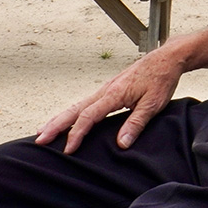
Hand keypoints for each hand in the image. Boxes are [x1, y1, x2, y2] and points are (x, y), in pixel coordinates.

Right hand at [34, 45, 183, 153]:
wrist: (167, 58)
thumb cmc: (162, 78)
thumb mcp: (153, 103)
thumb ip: (136, 123)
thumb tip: (121, 144)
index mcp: (114, 94)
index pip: (89, 116)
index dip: (77, 134)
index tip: (67, 150)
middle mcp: (106, 90)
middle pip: (75, 109)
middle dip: (56, 125)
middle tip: (39, 140)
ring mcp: (106, 88)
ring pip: (78, 105)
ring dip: (60, 118)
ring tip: (44, 131)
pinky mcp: (110, 89)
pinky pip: (86, 102)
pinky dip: (72, 112)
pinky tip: (69, 119)